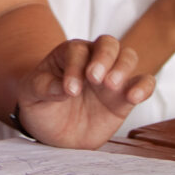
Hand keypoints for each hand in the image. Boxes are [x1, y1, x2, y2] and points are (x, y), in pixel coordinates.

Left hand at [16, 35, 155, 148]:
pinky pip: (143, 83)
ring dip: (123, 68)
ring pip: (127, 58)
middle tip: (95, 78)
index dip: (74, 67)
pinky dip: (143, 87)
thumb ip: (44, 88)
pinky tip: (134, 97)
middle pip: (107, 44)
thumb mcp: (30, 95)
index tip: (70, 90)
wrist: (53, 131)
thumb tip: (62, 88)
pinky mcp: (124, 98)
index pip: (77, 51)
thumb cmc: (40, 105)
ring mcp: (110, 78)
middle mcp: (92, 61)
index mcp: (67, 54)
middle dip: (104, 57)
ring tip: (110, 86)